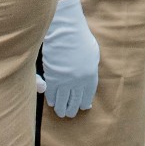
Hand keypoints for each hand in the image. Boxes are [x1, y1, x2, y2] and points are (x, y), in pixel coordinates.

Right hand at [41, 0, 99, 117]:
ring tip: (61, 114)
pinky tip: (52, 103)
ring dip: (61, 108)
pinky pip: (51, 93)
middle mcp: (78, 81)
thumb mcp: (93, 54)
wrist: (66, 31)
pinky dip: (51, 99)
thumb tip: (87, 76)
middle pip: (75, 100)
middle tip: (70, 114)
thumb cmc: (81, 38)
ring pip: (62, 100)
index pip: (87, 95)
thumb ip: (90, 67)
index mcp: (91, 76)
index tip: (83, 107)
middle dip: (72, 109)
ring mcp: (64, 80)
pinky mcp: (52, 76)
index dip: (85, 103)